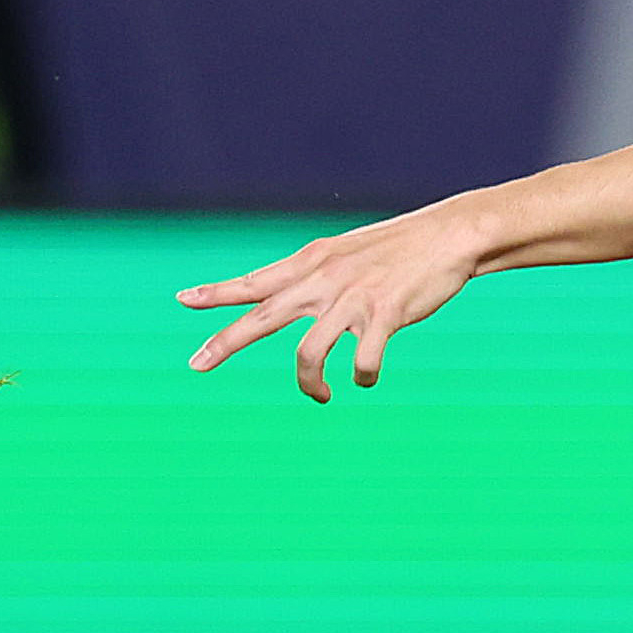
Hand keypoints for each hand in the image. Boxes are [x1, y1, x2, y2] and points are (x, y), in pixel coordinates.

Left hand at [179, 205, 491, 401]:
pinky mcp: (384, 316)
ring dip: (310, 383)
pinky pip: (362, 360)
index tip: (183, 300)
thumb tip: (287, 291)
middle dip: (224, 343)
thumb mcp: (346, 252)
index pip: (255, 281)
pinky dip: (362, 375)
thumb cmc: (399, 248)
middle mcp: (323, 281)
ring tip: (321, 396)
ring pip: (309, 353)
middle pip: (262, 317)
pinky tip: (366, 376)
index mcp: (312, 263)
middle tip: (195, 365)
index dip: (217, 292)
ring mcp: (352, 300)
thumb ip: (313, 274)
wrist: (449, 236)